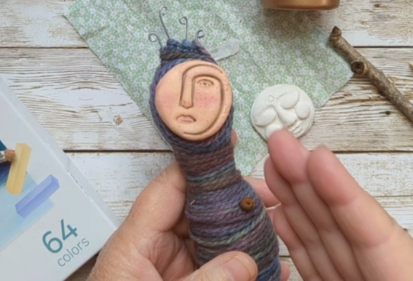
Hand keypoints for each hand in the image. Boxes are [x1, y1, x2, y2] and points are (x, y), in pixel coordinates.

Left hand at [89, 158, 288, 280]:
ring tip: (279, 229)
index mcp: (133, 246)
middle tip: (273, 198)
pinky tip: (273, 267)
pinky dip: (242, 268)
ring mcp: (168, 274)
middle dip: (233, 202)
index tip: (229, 143)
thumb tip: (247, 258)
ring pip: (211, 241)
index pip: (167, 190)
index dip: (199, 164)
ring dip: (244, 236)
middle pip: (195, 212)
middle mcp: (150, 254)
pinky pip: (216, 270)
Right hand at [262, 130, 412, 280]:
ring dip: (296, 202)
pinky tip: (279, 216)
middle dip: (308, 183)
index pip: (376, 236)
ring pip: (324, 242)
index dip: (345, 194)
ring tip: (272, 165)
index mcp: (405, 279)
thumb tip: (334, 191)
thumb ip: (373, 270)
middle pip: (342, 228)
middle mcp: (380, 278)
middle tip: (280, 142)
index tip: (318, 156)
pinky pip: (315, 267)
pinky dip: (297, 241)